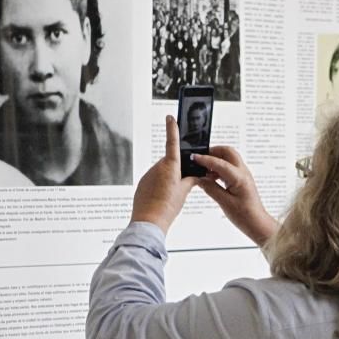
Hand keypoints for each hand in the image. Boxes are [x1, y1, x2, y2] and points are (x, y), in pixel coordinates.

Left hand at [131, 116, 198, 233]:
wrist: (149, 221)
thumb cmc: (168, 206)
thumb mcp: (184, 192)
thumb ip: (191, 180)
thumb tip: (196, 175)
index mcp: (170, 165)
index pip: (172, 142)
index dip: (172, 129)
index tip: (170, 117)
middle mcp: (157, 167)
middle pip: (170, 162)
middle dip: (177, 169)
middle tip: (182, 184)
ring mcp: (148, 175)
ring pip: (162, 172)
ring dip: (168, 179)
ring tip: (171, 197)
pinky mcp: (142, 184)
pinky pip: (153, 181)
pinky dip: (159, 187)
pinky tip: (162, 199)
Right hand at [191, 147, 277, 246]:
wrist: (257, 224)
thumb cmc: (245, 216)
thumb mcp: (224, 203)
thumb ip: (211, 188)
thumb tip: (199, 178)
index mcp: (240, 178)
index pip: (220, 163)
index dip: (205, 159)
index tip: (194, 157)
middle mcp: (243, 173)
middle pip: (228, 152)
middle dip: (213, 151)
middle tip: (200, 158)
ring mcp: (243, 175)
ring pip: (228, 158)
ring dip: (216, 160)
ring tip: (203, 170)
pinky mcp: (241, 180)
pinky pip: (229, 167)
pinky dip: (219, 168)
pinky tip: (211, 177)